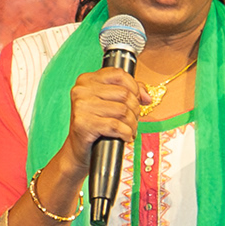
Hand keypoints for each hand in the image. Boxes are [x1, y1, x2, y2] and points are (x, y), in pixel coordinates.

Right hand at [36, 65, 140, 212]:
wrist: (78, 150)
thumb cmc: (96, 125)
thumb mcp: (108, 103)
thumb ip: (127, 92)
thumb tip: (146, 96)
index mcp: (86, 80)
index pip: (119, 74)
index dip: (134, 87)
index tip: (139, 99)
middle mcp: (81, 90)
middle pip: (124, 94)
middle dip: (135, 109)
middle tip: (133, 120)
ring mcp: (81, 106)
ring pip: (123, 110)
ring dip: (132, 124)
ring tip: (129, 130)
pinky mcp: (83, 124)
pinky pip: (116, 125)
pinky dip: (126, 133)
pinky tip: (125, 136)